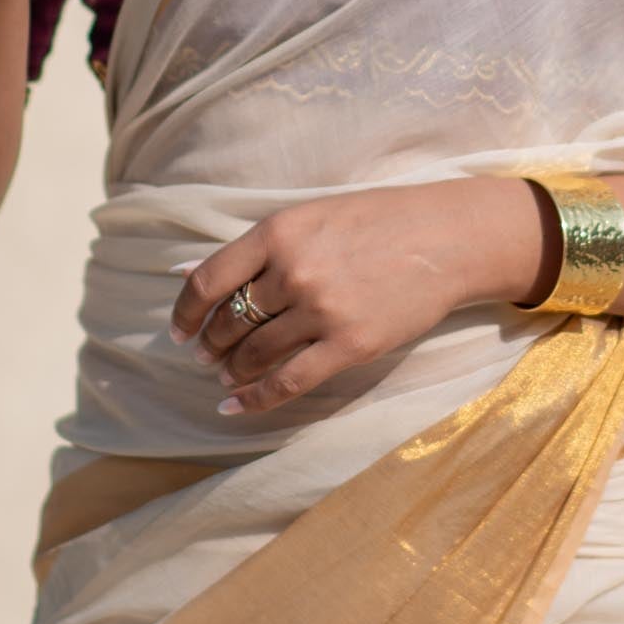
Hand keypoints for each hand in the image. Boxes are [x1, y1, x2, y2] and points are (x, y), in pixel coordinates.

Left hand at [166, 178, 542, 415]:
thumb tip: (183, 272)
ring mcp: (322, 311)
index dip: (184, 311)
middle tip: (207, 355)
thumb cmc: (375, 221)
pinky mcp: (350, 346)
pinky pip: (288, 383)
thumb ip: (253, 249)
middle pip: (229, 322)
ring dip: (232, 371)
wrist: (445, 239)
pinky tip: (236, 406)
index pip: (207, 280)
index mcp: (279, 232)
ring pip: (254, 355)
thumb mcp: (309, 216)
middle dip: (211, 345)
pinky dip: (255, 400)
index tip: (179, 330)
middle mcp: (294, 272)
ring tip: (227, 376)